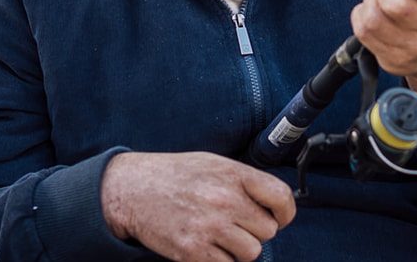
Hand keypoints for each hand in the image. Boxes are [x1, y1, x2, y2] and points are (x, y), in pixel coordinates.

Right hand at [101, 151, 295, 260]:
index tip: (278, 217)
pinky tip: (206, 245)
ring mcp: (209, 227)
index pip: (282, 197)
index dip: (285, 212)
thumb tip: (273, 205)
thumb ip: (244, 182)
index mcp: (233, 175)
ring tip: (219, 235)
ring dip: (239, 249)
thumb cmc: (174, 176)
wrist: (131, 190)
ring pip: (251, 252)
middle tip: (234, 223)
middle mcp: (224, 200)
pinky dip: (219, 260)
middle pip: (268, 230)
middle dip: (254, 231)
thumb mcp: (213, 164)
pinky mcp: (193, 251)